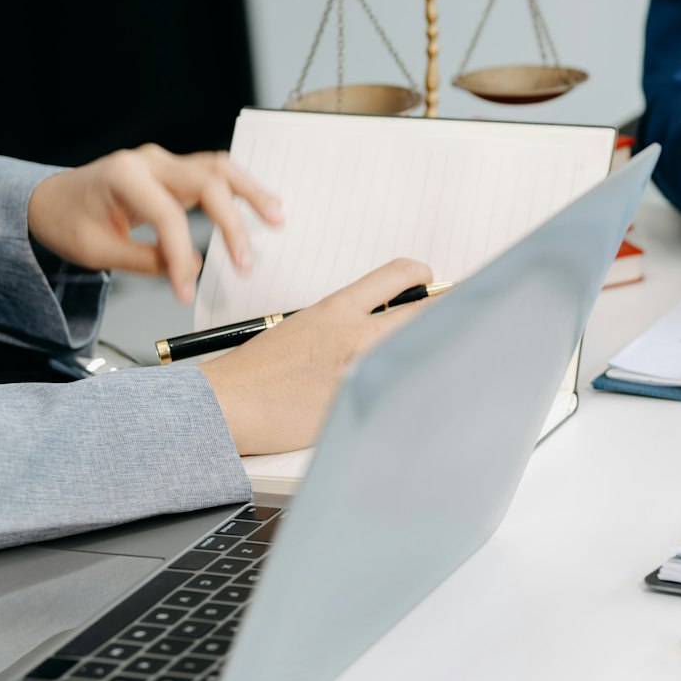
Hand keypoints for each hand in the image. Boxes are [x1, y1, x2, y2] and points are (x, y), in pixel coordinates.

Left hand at [28, 144, 283, 304]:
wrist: (52, 199)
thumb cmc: (69, 221)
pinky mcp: (175, 171)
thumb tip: (192, 267)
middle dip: (231, 223)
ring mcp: (164, 162)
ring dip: (251, 193)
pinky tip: (264, 205)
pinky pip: (215, 173)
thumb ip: (146, 259)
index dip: (182, 256)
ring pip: (219, 169)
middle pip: (206, 182)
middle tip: (246, 262)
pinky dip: (242, 189)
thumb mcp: (97, 251)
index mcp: (123, 176)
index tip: (187, 291)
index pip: (167, 216)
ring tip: (277, 217)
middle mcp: (148, 162)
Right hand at [196, 258, 432, 455]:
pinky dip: (412, 387)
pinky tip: (413, 391)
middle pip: (425, 312)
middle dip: (443, 312)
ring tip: (431, 355)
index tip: (430, 285)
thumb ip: (346, 319)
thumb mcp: (304, 326)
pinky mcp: (360, 405)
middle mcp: (356, 335)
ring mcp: (361, 372)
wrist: (230, 404)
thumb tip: (383, 318)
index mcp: (338, 309)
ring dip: (429, 350)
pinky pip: (401, 391)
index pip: (400, 275)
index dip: (423, 277)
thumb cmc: (259, 369)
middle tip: (451, 320)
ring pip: (419, 350)